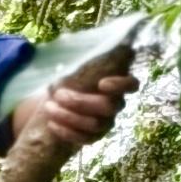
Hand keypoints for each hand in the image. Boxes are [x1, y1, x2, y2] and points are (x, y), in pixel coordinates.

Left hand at [12, 68, 135, 154]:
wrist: (55, 101)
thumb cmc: (67, 79)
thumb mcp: (70, 66)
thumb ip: (77, 57)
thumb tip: (71, 42)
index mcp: (114, 84)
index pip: (132, 85)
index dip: (120, 85)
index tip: (101, 83)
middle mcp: (115, 104)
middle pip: (108, 107)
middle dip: (81, 101)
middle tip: (58, 94)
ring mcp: (106, 123)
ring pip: (95, 125)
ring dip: (69, 116)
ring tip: (49, 107)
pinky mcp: (93, 137)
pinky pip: (85, 139)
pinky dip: (67, 132)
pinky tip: (51, 123)